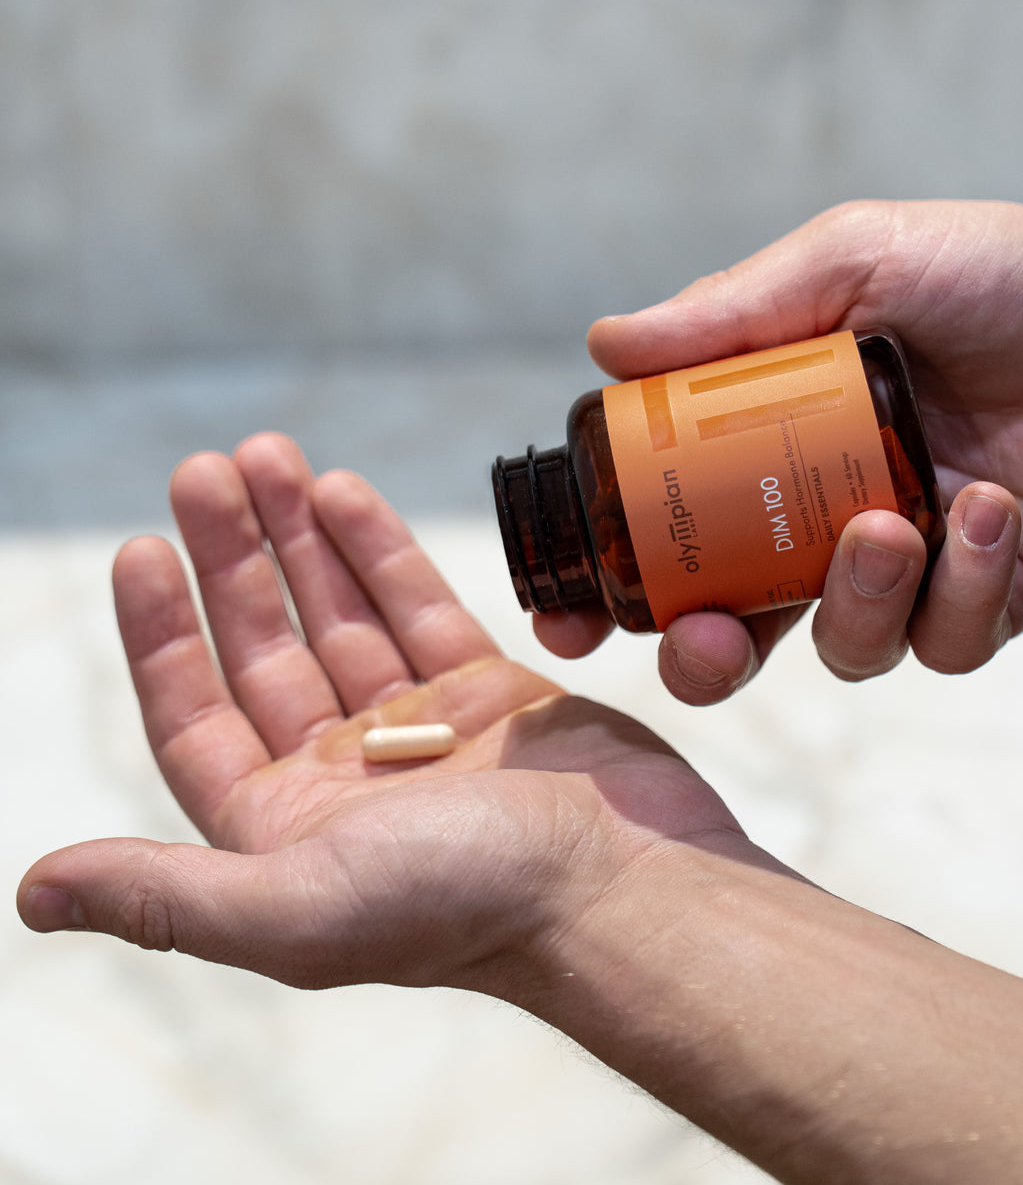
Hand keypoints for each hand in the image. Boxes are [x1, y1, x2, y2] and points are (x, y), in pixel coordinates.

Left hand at [16, 433, 745, 992]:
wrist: (621, 888)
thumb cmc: (466, 908)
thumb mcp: (298, 911)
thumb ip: (169, 895)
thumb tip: (32, 893)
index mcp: (285, 828)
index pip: (198, 713)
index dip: (160, 633)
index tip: (140, 549)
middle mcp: (344, 776)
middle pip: (266, 646)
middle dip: (232, 557)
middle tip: (206, 468)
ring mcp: (419, 728)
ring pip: (341, 613)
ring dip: (298, 536)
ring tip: (268, 455)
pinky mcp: (488, 691)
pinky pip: (418, 606)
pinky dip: (379, 549)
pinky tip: (343, 492)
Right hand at [538, 201, 1022, 702]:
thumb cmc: (996, 278)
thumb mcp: (853, 263)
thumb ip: (733, 309)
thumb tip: (604, 343)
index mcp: (769, 456)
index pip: (668, 539)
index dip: (613, 587)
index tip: (568, 616)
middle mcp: (822, 526)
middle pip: (731, 634)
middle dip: (703, 657)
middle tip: (705, 636)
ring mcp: (901, 575)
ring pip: (839, 650)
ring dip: (854, 599)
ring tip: (895, 522)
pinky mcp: (978, 606)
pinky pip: (941, 641)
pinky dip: (958, 584)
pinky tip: (988, 508)